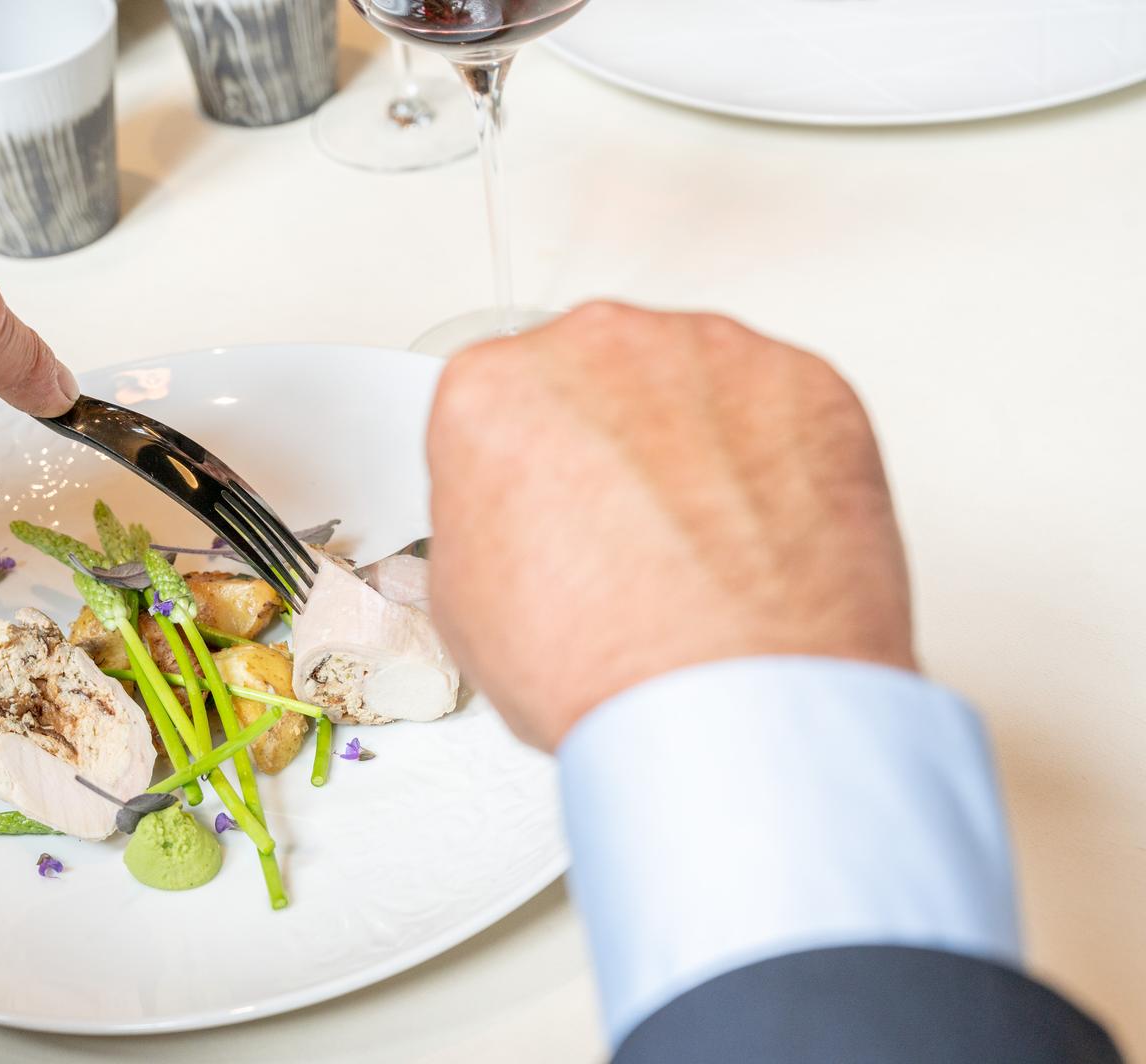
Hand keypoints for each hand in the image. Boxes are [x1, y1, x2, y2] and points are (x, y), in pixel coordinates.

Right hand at [426, 302, 915, 749]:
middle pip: (596, 376)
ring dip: (694, 445)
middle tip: (627, 534)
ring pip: (692, 384)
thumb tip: (519, 518)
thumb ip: (487, 514)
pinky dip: (778, 460)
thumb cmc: (605, 667)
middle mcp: (599, 346)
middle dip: (611, 443)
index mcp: (494, 388)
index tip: (547, 505)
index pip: (502, 403)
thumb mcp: (465, 602)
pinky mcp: (807, 380)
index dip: (525, 467)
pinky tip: (764, 538)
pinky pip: (783, 407)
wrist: (730, 710)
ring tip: (702, 549)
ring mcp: (712, 355)